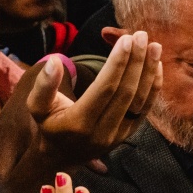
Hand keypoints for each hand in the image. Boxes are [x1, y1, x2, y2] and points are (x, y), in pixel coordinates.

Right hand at [27, 31, 162, 161]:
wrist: (61, 156)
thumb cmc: (49, 125)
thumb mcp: (37, 107)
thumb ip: (43, 85)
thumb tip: (55, 60)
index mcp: (78, 123)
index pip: (104, 89)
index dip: (117, 63)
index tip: (126, 40)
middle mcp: (102, 132)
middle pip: (126, 92)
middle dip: (136, 62)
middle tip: (141, 36)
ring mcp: (118, 135)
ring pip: (139, 100)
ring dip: (148, 71)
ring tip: (154, 46)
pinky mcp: (129, 134)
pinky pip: (145, 109)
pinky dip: (153, 86)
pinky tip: (156, 65)